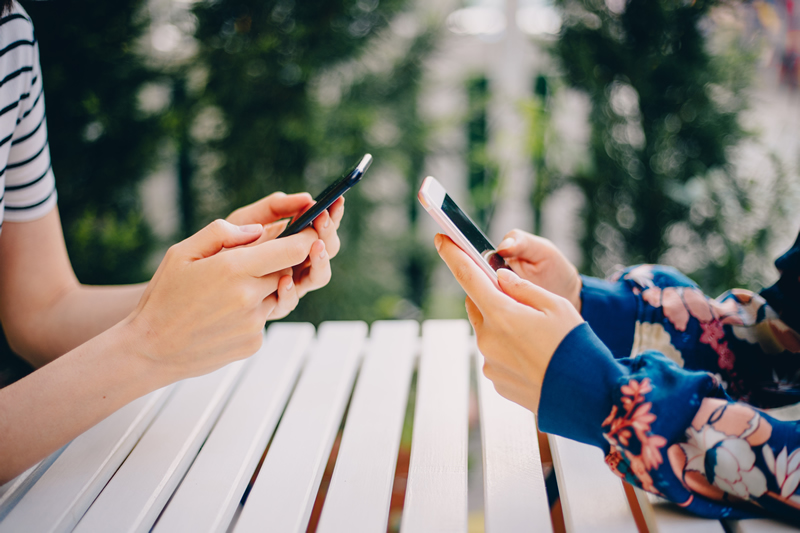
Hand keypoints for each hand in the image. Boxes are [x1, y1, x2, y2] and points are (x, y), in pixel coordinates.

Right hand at [126, 219, 318, 382]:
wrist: (151, 349)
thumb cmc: (164, 296)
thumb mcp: (183, 252)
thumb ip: (223, 233)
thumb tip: (260, 230)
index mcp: (234, 268)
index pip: (296, 249)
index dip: (309, 237)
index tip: (313, 228)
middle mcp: (250, 297)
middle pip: (288, 270)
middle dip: (278, 262)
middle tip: (251, 262)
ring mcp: (255, 323)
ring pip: (276, 295)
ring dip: (262, 288)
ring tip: (226, 292)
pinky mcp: (254, 342)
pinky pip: (264, 318)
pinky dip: (251, 311)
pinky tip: (222, 315)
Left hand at [227, 192, 345, 318]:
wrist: (192, 278)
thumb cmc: (220, 247)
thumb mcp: (245, 219)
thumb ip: (274, 207)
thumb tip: (306, 198)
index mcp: (294, 241)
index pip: (323, 227)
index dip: (333, 214)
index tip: (334, 201)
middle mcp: (297, 264)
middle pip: (328, 251)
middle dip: (328, 234)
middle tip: (322, 220)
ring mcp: (288, 286)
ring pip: (318, 277)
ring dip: (320, 261)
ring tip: (316, 246)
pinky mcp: (272, 306)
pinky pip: (289, 301)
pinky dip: (290, 290)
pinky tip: (284, 278)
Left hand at [435, 234, 582, 412]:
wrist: (586, 397)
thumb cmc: (575, 346)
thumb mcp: (556, 305)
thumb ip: (523, 288)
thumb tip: (500, 279)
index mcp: (501, 315)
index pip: (468, 277)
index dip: (453, 256)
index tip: (441, 241)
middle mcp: (488, 340)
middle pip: (477, 306)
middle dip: (491, 297)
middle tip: (519, 300)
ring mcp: (489, 363)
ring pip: (487, 332)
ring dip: (502, 326)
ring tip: (535, 336)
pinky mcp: (495, 380)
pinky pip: (495, 355)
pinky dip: (508, 349)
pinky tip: (534, 356)